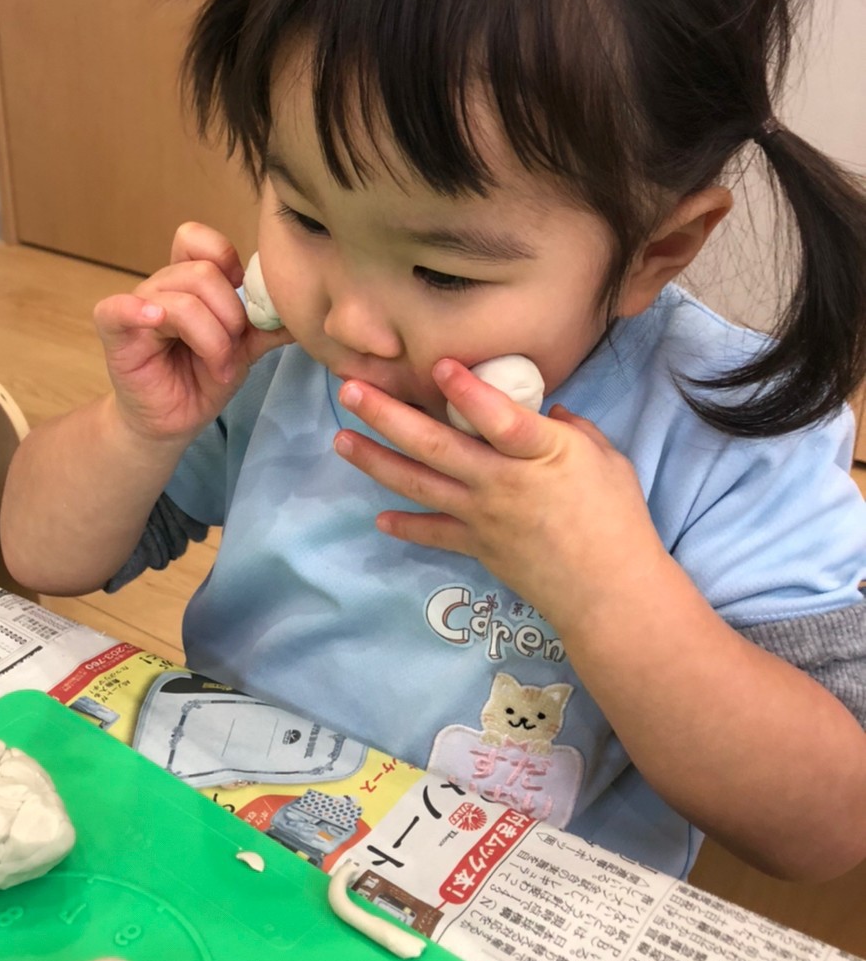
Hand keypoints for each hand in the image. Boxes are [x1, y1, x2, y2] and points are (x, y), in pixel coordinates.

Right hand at [93, 222, 292, 442]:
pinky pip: (116, 308)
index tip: (242, 299)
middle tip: (232, 352)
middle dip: (229, 317)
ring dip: (211, 339)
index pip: (197, 240)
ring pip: (181, 300)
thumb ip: (265, 328)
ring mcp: (136, 308)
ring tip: (217, 367)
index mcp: (188, 282)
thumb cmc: (202, 380)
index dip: (225, 260)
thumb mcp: (243, 352)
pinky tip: (155, 322)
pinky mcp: (116, 334)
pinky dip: (136, 310)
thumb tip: (302, 315)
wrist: (172, 422)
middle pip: (201, 273)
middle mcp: (161, 287)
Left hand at [333, 358, 669, 630]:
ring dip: (377, 461)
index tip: (438, 364)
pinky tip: (379, 518)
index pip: (501, 418)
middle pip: (437, 446)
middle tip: (349, 390)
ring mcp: (484, 517)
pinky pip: (434, 533)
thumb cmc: (619, 520)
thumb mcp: (607, 460)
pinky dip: (406, 527)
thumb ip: (573, 429)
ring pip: (421, 484)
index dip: (469, 392)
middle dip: (388, 416)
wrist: (610, 595)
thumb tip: (548, 409)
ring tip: (341, 439)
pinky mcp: (478, 546)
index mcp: (544, 454)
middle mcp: (503, 484)